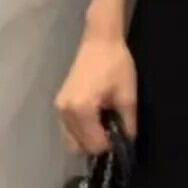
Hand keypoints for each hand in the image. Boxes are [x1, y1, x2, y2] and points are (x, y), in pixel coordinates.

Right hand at [54, 32, 137, 154]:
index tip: (119, 130)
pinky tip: (94, 116)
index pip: (94, 146)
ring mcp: (59, 108)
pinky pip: (68, 129)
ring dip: (87, 138)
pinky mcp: (59, 103)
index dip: (110, 143)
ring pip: (71, 141)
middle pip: (79, 148)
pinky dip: (80, 131)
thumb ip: (127, 123)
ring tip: (103, 120)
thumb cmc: (116, 63)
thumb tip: (126, 142)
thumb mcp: (128, 95)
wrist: (100, 39)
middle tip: (111, 126)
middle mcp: (65, 112)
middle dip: (97, 143)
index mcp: (81, 109)